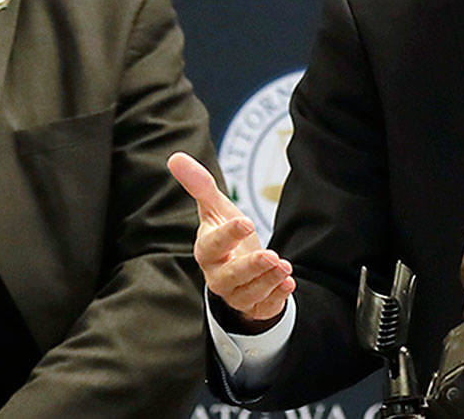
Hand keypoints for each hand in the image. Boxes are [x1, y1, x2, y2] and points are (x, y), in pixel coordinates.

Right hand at [168, 151, 294, 329]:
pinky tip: (289, 283)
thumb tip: (175, 157)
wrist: (239, 270)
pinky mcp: (255, 304)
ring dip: (267, 281)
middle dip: (250, 267)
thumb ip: (200, 185)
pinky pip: (263, 306)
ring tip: (284, 266)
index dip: (228, 235)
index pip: (212, 245)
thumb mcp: (216, 209)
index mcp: (208, 250)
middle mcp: (219, 275)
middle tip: (271, 255)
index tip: (247, 222)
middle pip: (229, 277)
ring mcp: (237, 292)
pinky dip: (276, 297)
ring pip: (248, 293)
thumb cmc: (225, 236)